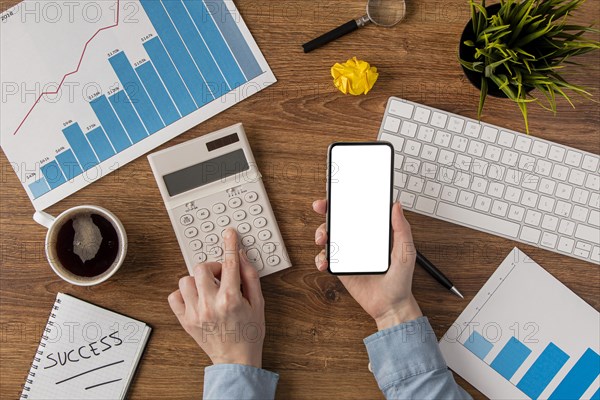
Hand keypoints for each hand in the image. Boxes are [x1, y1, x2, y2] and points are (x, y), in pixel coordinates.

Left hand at [168, 228, 264, 367]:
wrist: (236, 361)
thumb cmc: (249, 333)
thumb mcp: (258, 303)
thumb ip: (250, 277)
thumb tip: (241, 257)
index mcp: (230, 298)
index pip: (229, 263)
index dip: (229, 244)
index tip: (229, 234)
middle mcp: (210, 304)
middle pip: (201, 267)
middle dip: (213, 267)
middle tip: (222, 277)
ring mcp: (195, 313)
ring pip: (186, 280)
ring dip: (198, 280)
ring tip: (209, 289)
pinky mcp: (185, 320)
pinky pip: (174, 297)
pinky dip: (183, 294)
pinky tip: (196, 298)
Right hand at [313, 200, 421, 330]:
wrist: (391, 306)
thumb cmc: (400, 279)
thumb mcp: (406, 251)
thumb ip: (401, 229)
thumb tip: (397, 206)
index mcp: (373, 232)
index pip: (357, 210)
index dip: (345, 200)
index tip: (338, 192)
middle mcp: (358, 240)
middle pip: (337, 220)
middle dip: (326, 210)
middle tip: (320, 207)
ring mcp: (347, 253)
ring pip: (328, 237)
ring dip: (321, 233)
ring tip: (323, 239)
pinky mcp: (340, 268)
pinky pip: (325, 259)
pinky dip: (320, 258)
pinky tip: (324, 262)